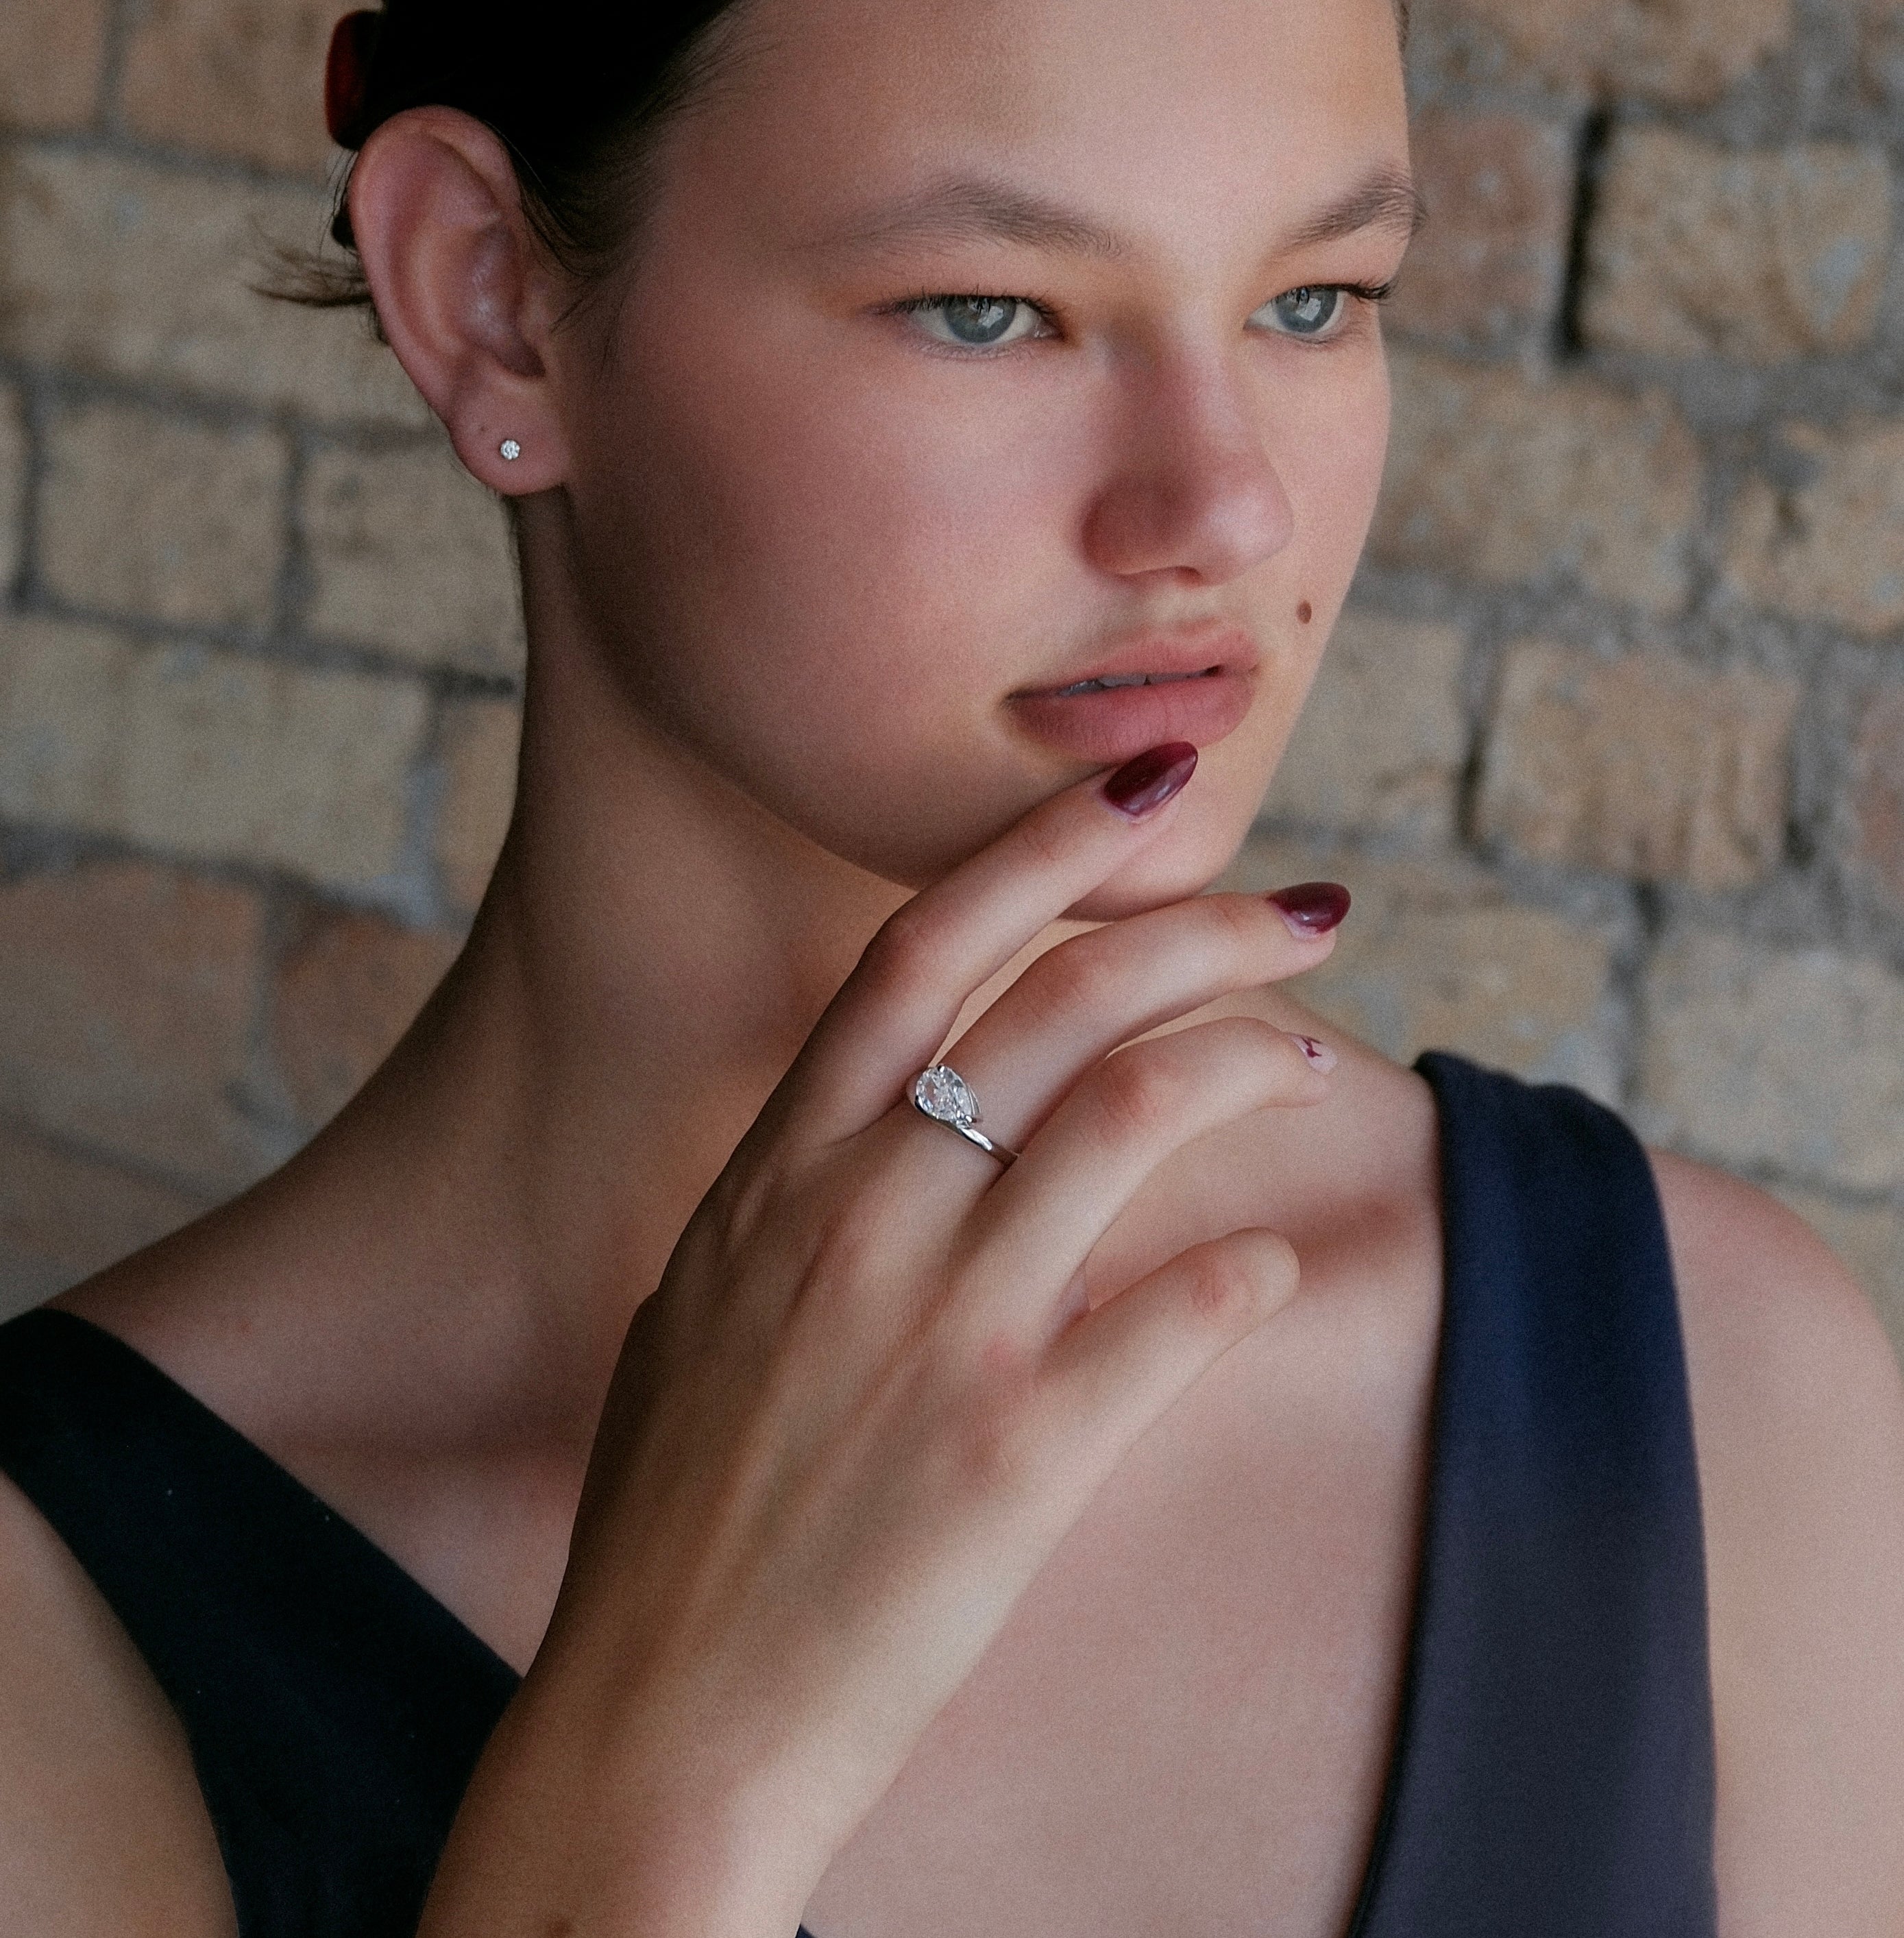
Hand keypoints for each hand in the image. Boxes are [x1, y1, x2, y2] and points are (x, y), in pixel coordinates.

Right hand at [420, 744, 1346, 1937]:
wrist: (661, 1724)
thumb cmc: (670, 1520)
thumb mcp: (700, 1307)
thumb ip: (793, 1199)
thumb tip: (891, 1131)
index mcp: (776, 1170)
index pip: (921, 947)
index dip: (1046, 847)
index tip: (1150, 790)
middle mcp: (858, 1214)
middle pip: (1062, 999)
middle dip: (1207, 927)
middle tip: (1311, 912)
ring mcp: (941, 1325)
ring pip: (1133, 1112)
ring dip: (1252, 1065)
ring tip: (1313, 1065)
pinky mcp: (1017, 1451)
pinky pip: (1179, 1313)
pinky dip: (1252, 1273)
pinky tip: (1278, 1270)